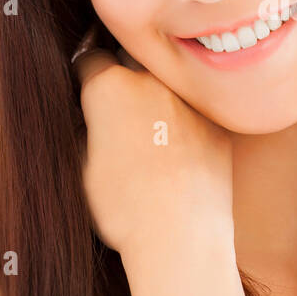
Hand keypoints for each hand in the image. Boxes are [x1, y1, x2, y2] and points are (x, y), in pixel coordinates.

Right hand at [72, 33, 234, 260]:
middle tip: (118, 108)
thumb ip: (83, 127)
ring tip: (150, 131)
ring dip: (157, 95)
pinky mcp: (217, 122)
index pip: (89, 59)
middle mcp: (151, 81)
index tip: (86, 94)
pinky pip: (195, 109)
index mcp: (109, 86)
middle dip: (123, 74)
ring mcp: (188, 98)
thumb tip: (87, 116)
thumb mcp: (79, 167)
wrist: (180, 236)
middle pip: (132, 59)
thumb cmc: (121, 207)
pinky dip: (185, 120)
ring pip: (167, 82)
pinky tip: (178, 150)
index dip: (84, 77)